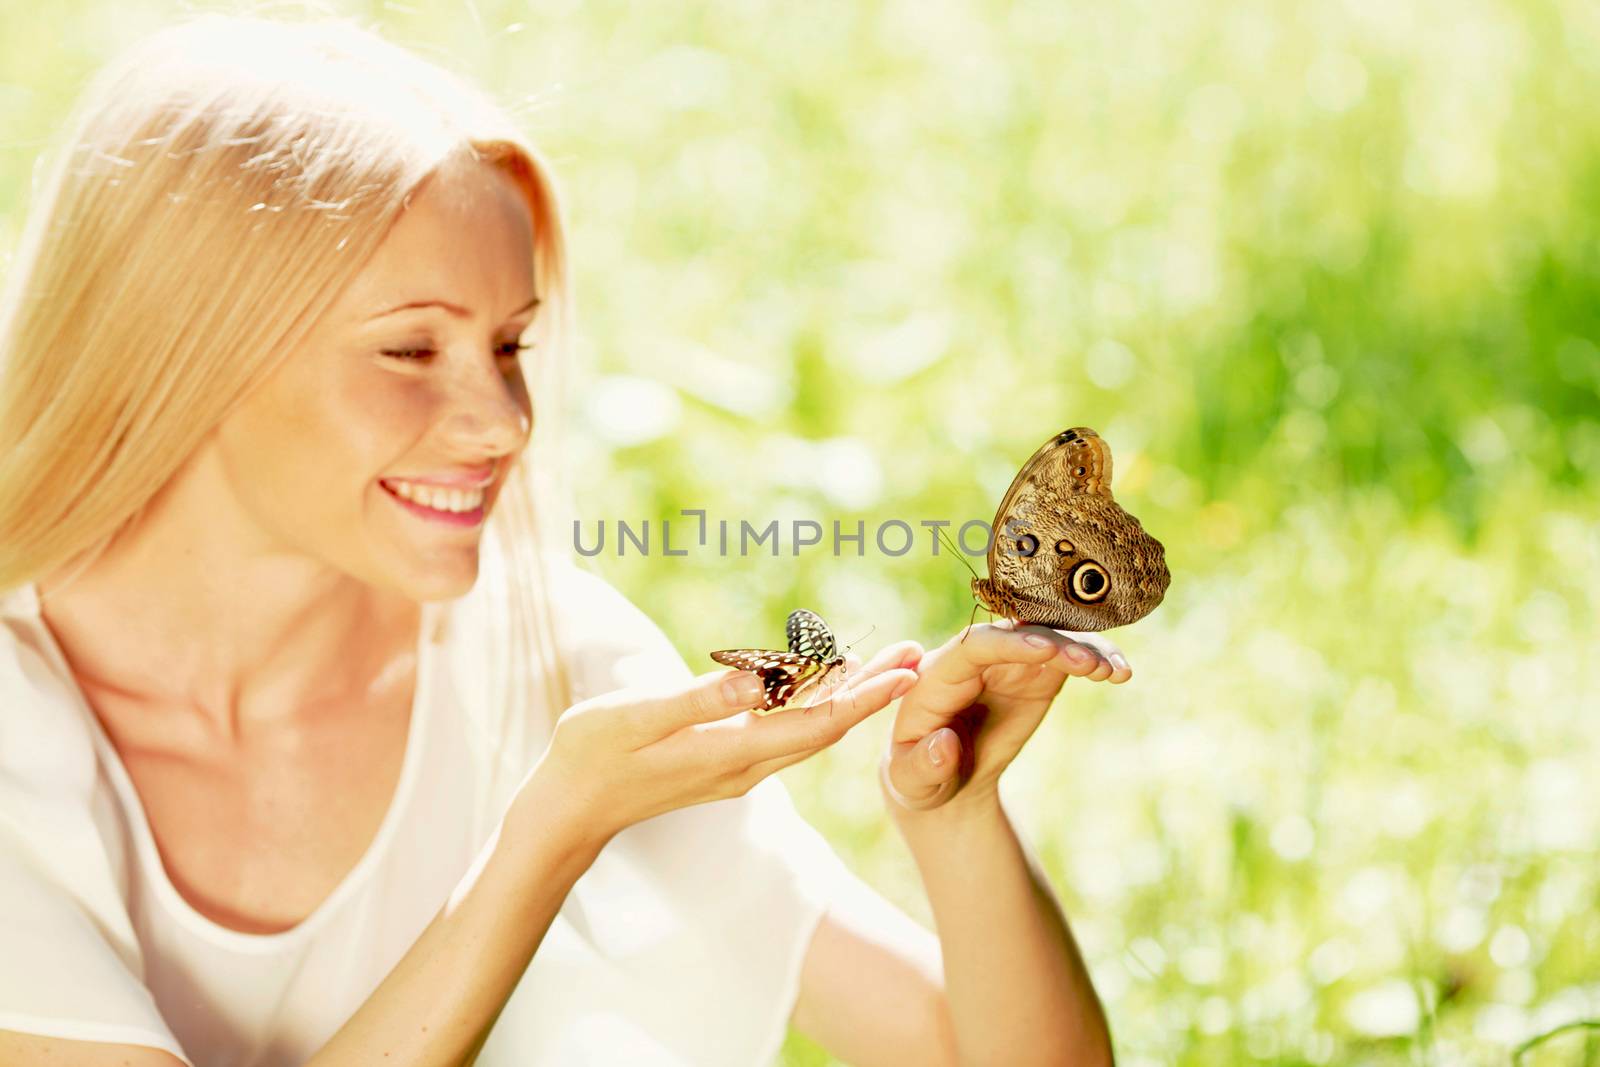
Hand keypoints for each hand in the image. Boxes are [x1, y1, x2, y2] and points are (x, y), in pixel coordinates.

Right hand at [532, 640, 922, 845]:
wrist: (568, 809)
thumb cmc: (592, 755)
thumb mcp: (637, 717)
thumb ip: (699, 699)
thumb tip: (757, 677)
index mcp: (732, 753)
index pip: (816, 724)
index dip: (866, 697)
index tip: (909, 672)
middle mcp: (746, 766)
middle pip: (826, 727)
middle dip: (874, 691)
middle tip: (916, 652)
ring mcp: (736, 768)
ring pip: (808, 730)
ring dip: (849, 697)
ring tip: (887, 662)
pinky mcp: (724, 762)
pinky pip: (785, 732)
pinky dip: (814, 705)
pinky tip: (821, 682)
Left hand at [880, 621, 1130, 816]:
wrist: (948, 777)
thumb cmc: (921, 777)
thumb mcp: (914, 781)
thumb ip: (924, 765)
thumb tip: (945, 744)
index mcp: (937, 676)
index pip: (973, 646)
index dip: (1009, 643)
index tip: (1046, 649)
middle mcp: (973, 659)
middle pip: (1017, 635)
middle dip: (1055, 644)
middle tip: (1091, 664)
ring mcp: (1007, 662)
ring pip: (1048, 639)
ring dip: (1083, 648)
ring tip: (1114, 671)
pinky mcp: (1034, 672)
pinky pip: (1066, 656)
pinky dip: (1094, 659)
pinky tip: (1120, 672)